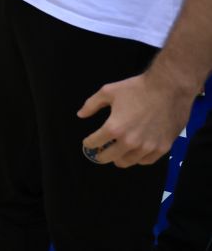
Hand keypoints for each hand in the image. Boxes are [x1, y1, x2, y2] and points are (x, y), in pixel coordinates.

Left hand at [77, 68, 199, 167]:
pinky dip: (138, 159)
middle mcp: (130, 141)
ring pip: (128, 162)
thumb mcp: (108, 92)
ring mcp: (147, 147)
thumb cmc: (137, 88)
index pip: (94, 143)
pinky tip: (135, 153)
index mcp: (114, 128)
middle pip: (109, 157)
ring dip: (119, 159)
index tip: (88, 142)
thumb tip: (80, 115)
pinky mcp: (163, 147)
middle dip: (101, 155)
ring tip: (116, 154)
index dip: (88, 143)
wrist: (169, 88)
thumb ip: (91, 104)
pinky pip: (146, 161)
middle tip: (100, 152)